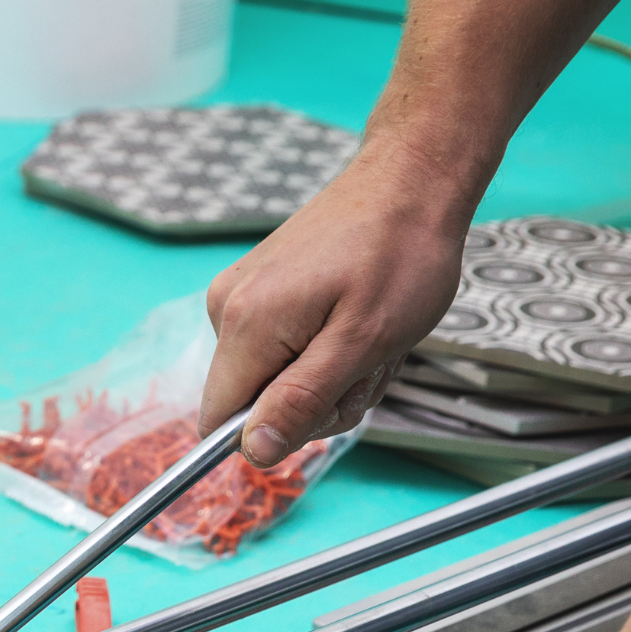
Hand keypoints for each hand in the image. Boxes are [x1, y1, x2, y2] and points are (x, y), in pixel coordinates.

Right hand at [201, 142, 477, 467]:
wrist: (411, 180)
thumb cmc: (400, 255)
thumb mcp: (363, 342)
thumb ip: (302, 399)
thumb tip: (253, 450)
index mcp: (246, 324)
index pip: (219, 421)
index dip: (274, 430)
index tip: (331, 397)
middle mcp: (227, 308)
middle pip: (251, 402)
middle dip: (315, 400)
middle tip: (367, 360)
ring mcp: (240, 294)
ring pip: (271, 378)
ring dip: (328, 374)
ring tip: (369, 333)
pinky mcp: (258, 287)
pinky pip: (279, 348)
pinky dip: (322, 348)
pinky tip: (356, 318)